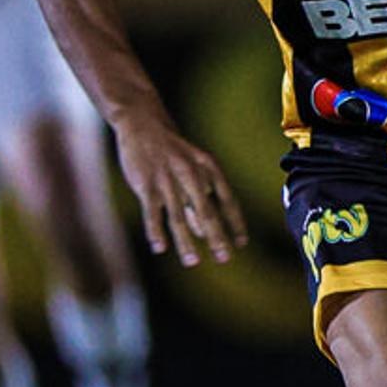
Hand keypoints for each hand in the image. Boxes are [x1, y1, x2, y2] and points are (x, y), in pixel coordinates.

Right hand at [113, 115, 243, 267]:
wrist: (143, 125)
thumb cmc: (172, 152)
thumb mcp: (192, 170)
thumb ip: (198, 200)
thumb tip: (205, 232)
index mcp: (208, 169)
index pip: (228, 200)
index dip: (236, 222)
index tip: (243, 242)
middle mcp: (191, 175)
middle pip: (206, 212)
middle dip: (217, 237)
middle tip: (225, 258)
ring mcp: (168, 180)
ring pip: (178, 217)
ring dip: (186, 242)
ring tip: (193, 262)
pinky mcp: (146, 184)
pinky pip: (152, 212)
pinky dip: (156, 231)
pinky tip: (160, 247)